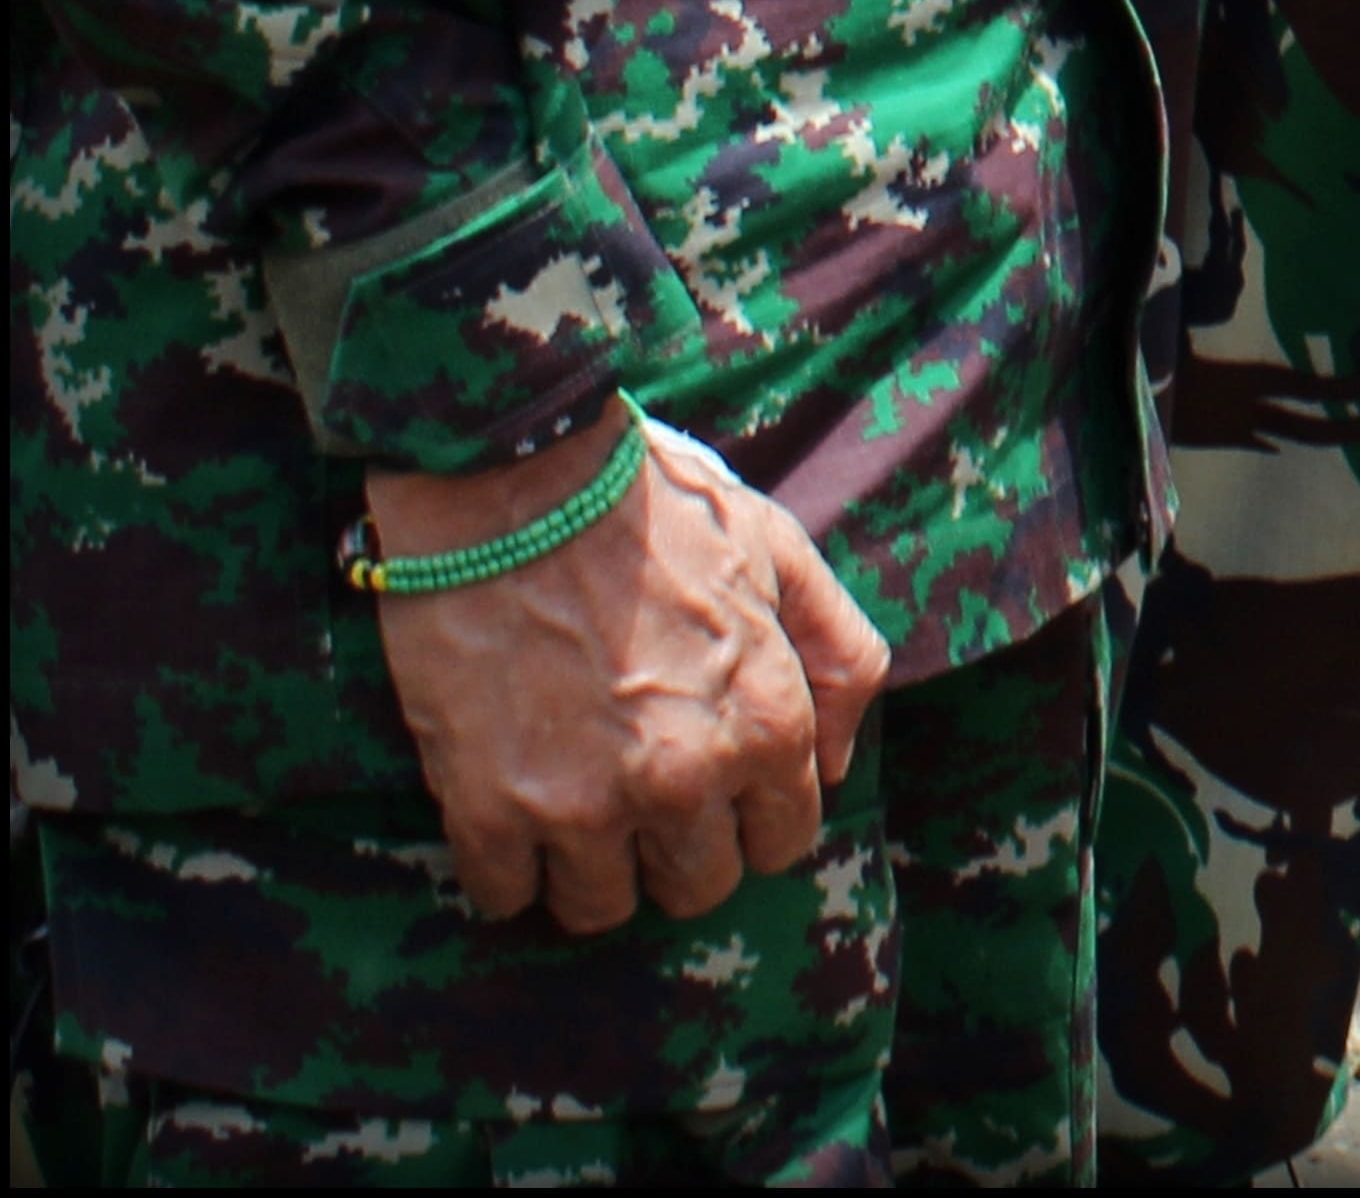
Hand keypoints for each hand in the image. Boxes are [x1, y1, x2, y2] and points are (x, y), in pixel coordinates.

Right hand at [369, 415, 889, 933]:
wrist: (519, 483)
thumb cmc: (657, 509)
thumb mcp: (785, 555)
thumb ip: (839, 659)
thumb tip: (837, 762)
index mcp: (767, 723)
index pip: (784, 842)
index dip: (754, 818)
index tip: (719, 792)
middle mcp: (686, 780)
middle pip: (698, 888)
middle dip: (679, 852)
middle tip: (643, 797)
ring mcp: (584, 804)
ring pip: (600, 910)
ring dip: (592, 870)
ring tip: (575, 804)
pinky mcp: (488, 810)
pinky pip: (503, 896)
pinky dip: (507, 869)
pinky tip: (508, 811)